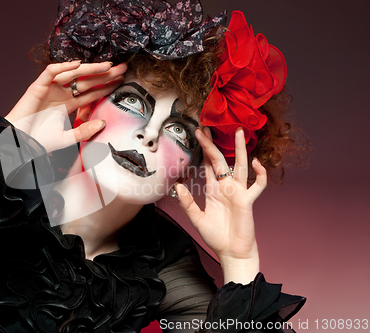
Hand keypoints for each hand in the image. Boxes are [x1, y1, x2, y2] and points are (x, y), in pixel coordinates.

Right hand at [5, 61, 126, 142]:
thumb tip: (103, 123)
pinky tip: (78, 65)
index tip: (121, 81)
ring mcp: (50, 89)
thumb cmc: (38, 142)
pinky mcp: (38, 87)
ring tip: (108, 66)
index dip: (106, 86)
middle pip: (86, 81)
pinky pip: (51, 72)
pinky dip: (63, 67)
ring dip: (90, 69)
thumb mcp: (66, 139)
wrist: (18, 144)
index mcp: (67, 104)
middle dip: (104, 74)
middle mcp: (60, 94)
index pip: (91, 92)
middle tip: (122, 68)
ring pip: (72, 74)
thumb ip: (84, 131)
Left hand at [176, 127, 266, 283]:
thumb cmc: (217, 236)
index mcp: (214, 190)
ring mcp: (238, 192)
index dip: (203, 151)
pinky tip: (256, 163)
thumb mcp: (197, 219)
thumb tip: (177, 187)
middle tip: (206, 127)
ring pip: (240, 166)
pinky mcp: (248, 201)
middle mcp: (226, 187)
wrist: (231, 252)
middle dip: (213, 144)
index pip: (208, 165)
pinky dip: (259, 174)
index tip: (198, 135)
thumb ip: (188, 203)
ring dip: (240, 149)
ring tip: (238, 132)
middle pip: (220, 160)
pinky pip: (257, 185)